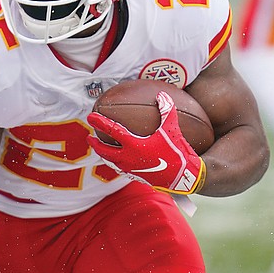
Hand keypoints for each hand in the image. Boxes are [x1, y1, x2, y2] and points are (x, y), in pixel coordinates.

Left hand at [87, 91, 205, 194]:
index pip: (112, 131)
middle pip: (104, 151)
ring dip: (102, 154)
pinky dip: (114, 162)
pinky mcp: (136, 176)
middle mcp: (128, 158)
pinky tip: (117, 160)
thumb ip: (167, 110)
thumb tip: (161, 94)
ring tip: (99, 148)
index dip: (100, 122)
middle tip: (89, 137)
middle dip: (94, 143)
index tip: (90, 116)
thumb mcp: (171, 129)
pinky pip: (119, 169)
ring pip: (110, 161)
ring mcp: (130, 169)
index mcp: (134, 145)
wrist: (183, 177)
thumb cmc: (177, 152)